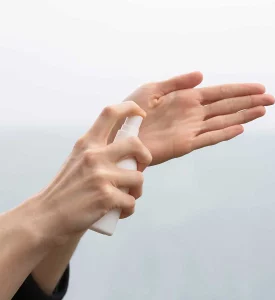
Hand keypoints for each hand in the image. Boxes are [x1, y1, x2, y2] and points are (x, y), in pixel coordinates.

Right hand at [29, 101, 151, 242]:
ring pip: (138, 178)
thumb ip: (97, 152)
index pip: (110, 113)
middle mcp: (94, 155)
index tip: (141, 114)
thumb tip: (127, 151)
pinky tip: (119, 211)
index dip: (130, 108)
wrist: (46, 218)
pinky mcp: (105, 197)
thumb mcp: (78, 161)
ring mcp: (100, 175)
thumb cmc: (66, 191)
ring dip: (137, 191)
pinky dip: (129, 209)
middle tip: (140, 168)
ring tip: (127, 197)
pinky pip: (131, 201)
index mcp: (87, 144)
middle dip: (146, 156)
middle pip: (136, 143)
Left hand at [115, 72, 274, 164]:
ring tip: (262, 110)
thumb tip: (201, 75)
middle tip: (271, 98)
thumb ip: (177, 82)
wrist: (119, 134)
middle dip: (248, 102)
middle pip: (226, 106)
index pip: (218, 93)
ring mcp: (190, 129)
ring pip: (222, 121)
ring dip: (243, 115)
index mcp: (185, 98)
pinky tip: (240, 127)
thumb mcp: (153, 89)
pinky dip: (225, 133)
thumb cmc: (131, 111)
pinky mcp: (185, 144)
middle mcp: (192, 113)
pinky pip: (209, 137)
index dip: (238, 90)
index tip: (258, 87)